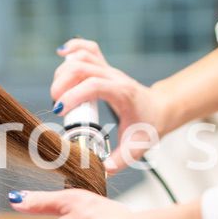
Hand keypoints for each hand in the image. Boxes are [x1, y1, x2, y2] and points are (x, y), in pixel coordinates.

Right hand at [50, 38, 168, 173]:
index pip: (95, 85)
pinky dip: (74, 48)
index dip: (74, 95)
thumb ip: (120, 160)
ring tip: (58, 93)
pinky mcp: (104, 68)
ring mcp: (109, 69)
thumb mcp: (137, 147)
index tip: (59, 111)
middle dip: (62, 83)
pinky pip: (88, 49)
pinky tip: (62, 53)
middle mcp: (115, 77)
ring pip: (83, 57)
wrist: (160, 109)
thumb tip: (102, 170)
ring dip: (63, 71)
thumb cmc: (148, 126)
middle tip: (57, 107)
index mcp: (123, 93)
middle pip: (83, 67)